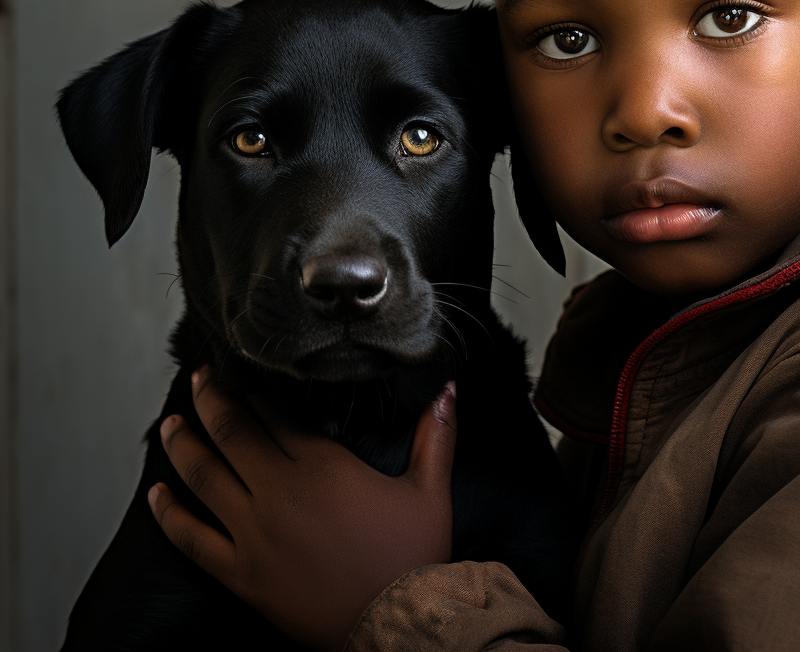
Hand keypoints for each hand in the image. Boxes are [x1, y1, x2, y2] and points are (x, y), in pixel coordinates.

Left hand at [148, 367, 456, 650]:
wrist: (396, 628)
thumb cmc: (413, 558)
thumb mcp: (430, 490)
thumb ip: (435, 435)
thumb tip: (449, 389)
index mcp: (322, 467)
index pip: (275, 415)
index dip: (254, 389)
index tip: (240, 370)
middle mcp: (280, 494)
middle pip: (231, 434)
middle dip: (211, 400)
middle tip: (200, 377)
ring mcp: (254, 535)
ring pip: (204, 479)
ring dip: (182, 445)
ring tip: (168, 423)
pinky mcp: (242, 575)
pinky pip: (192, 540)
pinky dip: (169, 515)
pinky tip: (155, 495)